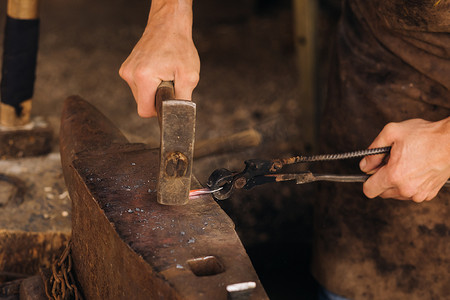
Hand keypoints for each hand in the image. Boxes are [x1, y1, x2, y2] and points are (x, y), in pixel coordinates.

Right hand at [119, 0, 198, 116]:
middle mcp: (130, 74)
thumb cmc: (180, 48)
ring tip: (164, 75)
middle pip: (142, 104)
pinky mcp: (126, 68)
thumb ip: (182, 100)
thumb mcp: (189, 76)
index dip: (158, 111)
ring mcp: (126, 70)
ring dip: (153, 91)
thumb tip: (179, 117)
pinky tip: (158, 71)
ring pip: (140, 95)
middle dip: (156, 99)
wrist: (168, 26)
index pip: (145, 112)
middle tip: (169, 83)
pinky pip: (138, 86)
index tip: (168, 100)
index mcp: (143, 77)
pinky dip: (149, 83)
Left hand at [360, 118, 449, 201]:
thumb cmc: (425, 135)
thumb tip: (365, 165)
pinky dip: (409, 184)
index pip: (369, 190)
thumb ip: (373, 151)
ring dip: (395, 182)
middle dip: (382, 179)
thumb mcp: (391, 133)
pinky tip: (416, 169)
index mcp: (394, 175)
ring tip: (406, 163)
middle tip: (392, 162)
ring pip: (396, 194)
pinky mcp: (428, 194)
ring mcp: (418, 194)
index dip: (368, 179)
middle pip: (382, 192)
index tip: (374, 169)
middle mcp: (406, 189)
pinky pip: (410, 193)